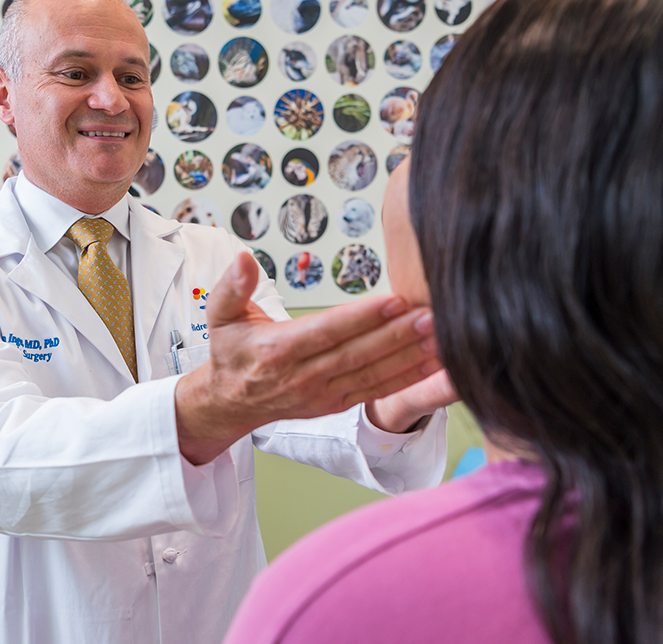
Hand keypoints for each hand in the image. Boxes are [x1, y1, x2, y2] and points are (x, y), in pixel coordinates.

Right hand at [174, 253, 440, 463]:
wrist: (229, 401)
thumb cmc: (230, 352)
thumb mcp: (219, 316)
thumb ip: (232, 287)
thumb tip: (243, 259)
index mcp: (277, 351)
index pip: (327, 331)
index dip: (362, 317)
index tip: (394, 300)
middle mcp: (303, 376)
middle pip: (358, 354)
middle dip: (398, 335)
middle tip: (433, 313)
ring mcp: (322, 394)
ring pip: (373, 374)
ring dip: (410, 357)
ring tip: (443, 336)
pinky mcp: (336, 404)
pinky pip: (376, 391)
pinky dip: (407, 379)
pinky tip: (433, 363)